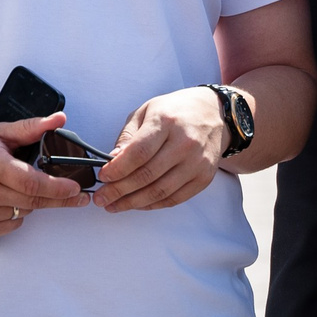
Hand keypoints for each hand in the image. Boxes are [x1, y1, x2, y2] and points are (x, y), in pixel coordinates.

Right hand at [0, 114, 84, 236]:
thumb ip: (30, 128)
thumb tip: (59, 119)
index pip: (33, 182)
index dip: (59, 188)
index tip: (77, 189)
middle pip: (33, 201)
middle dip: (58, 199)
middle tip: (77, 197)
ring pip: (23, 212)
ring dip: (31, 202)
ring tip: (20, 186)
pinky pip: (9, 224)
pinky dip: (15, 213)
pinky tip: (5, 199)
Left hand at [93, 88, 227, 213]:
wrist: (214, 113)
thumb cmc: (176, 110)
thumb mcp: (147, 111)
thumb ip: (128, 136)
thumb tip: (112, 161)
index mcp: (167, 122)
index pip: (139, 152)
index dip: (118, 169)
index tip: (102, 177)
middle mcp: (185, 143)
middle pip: (147, 175)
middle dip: (119, 190)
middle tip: (102, 198)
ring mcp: (197, 163)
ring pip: (160, 192)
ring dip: (133, 203)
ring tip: (114, 205)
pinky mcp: (204, 178)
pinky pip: (175, 199)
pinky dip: (153, 205)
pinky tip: (137, 204)